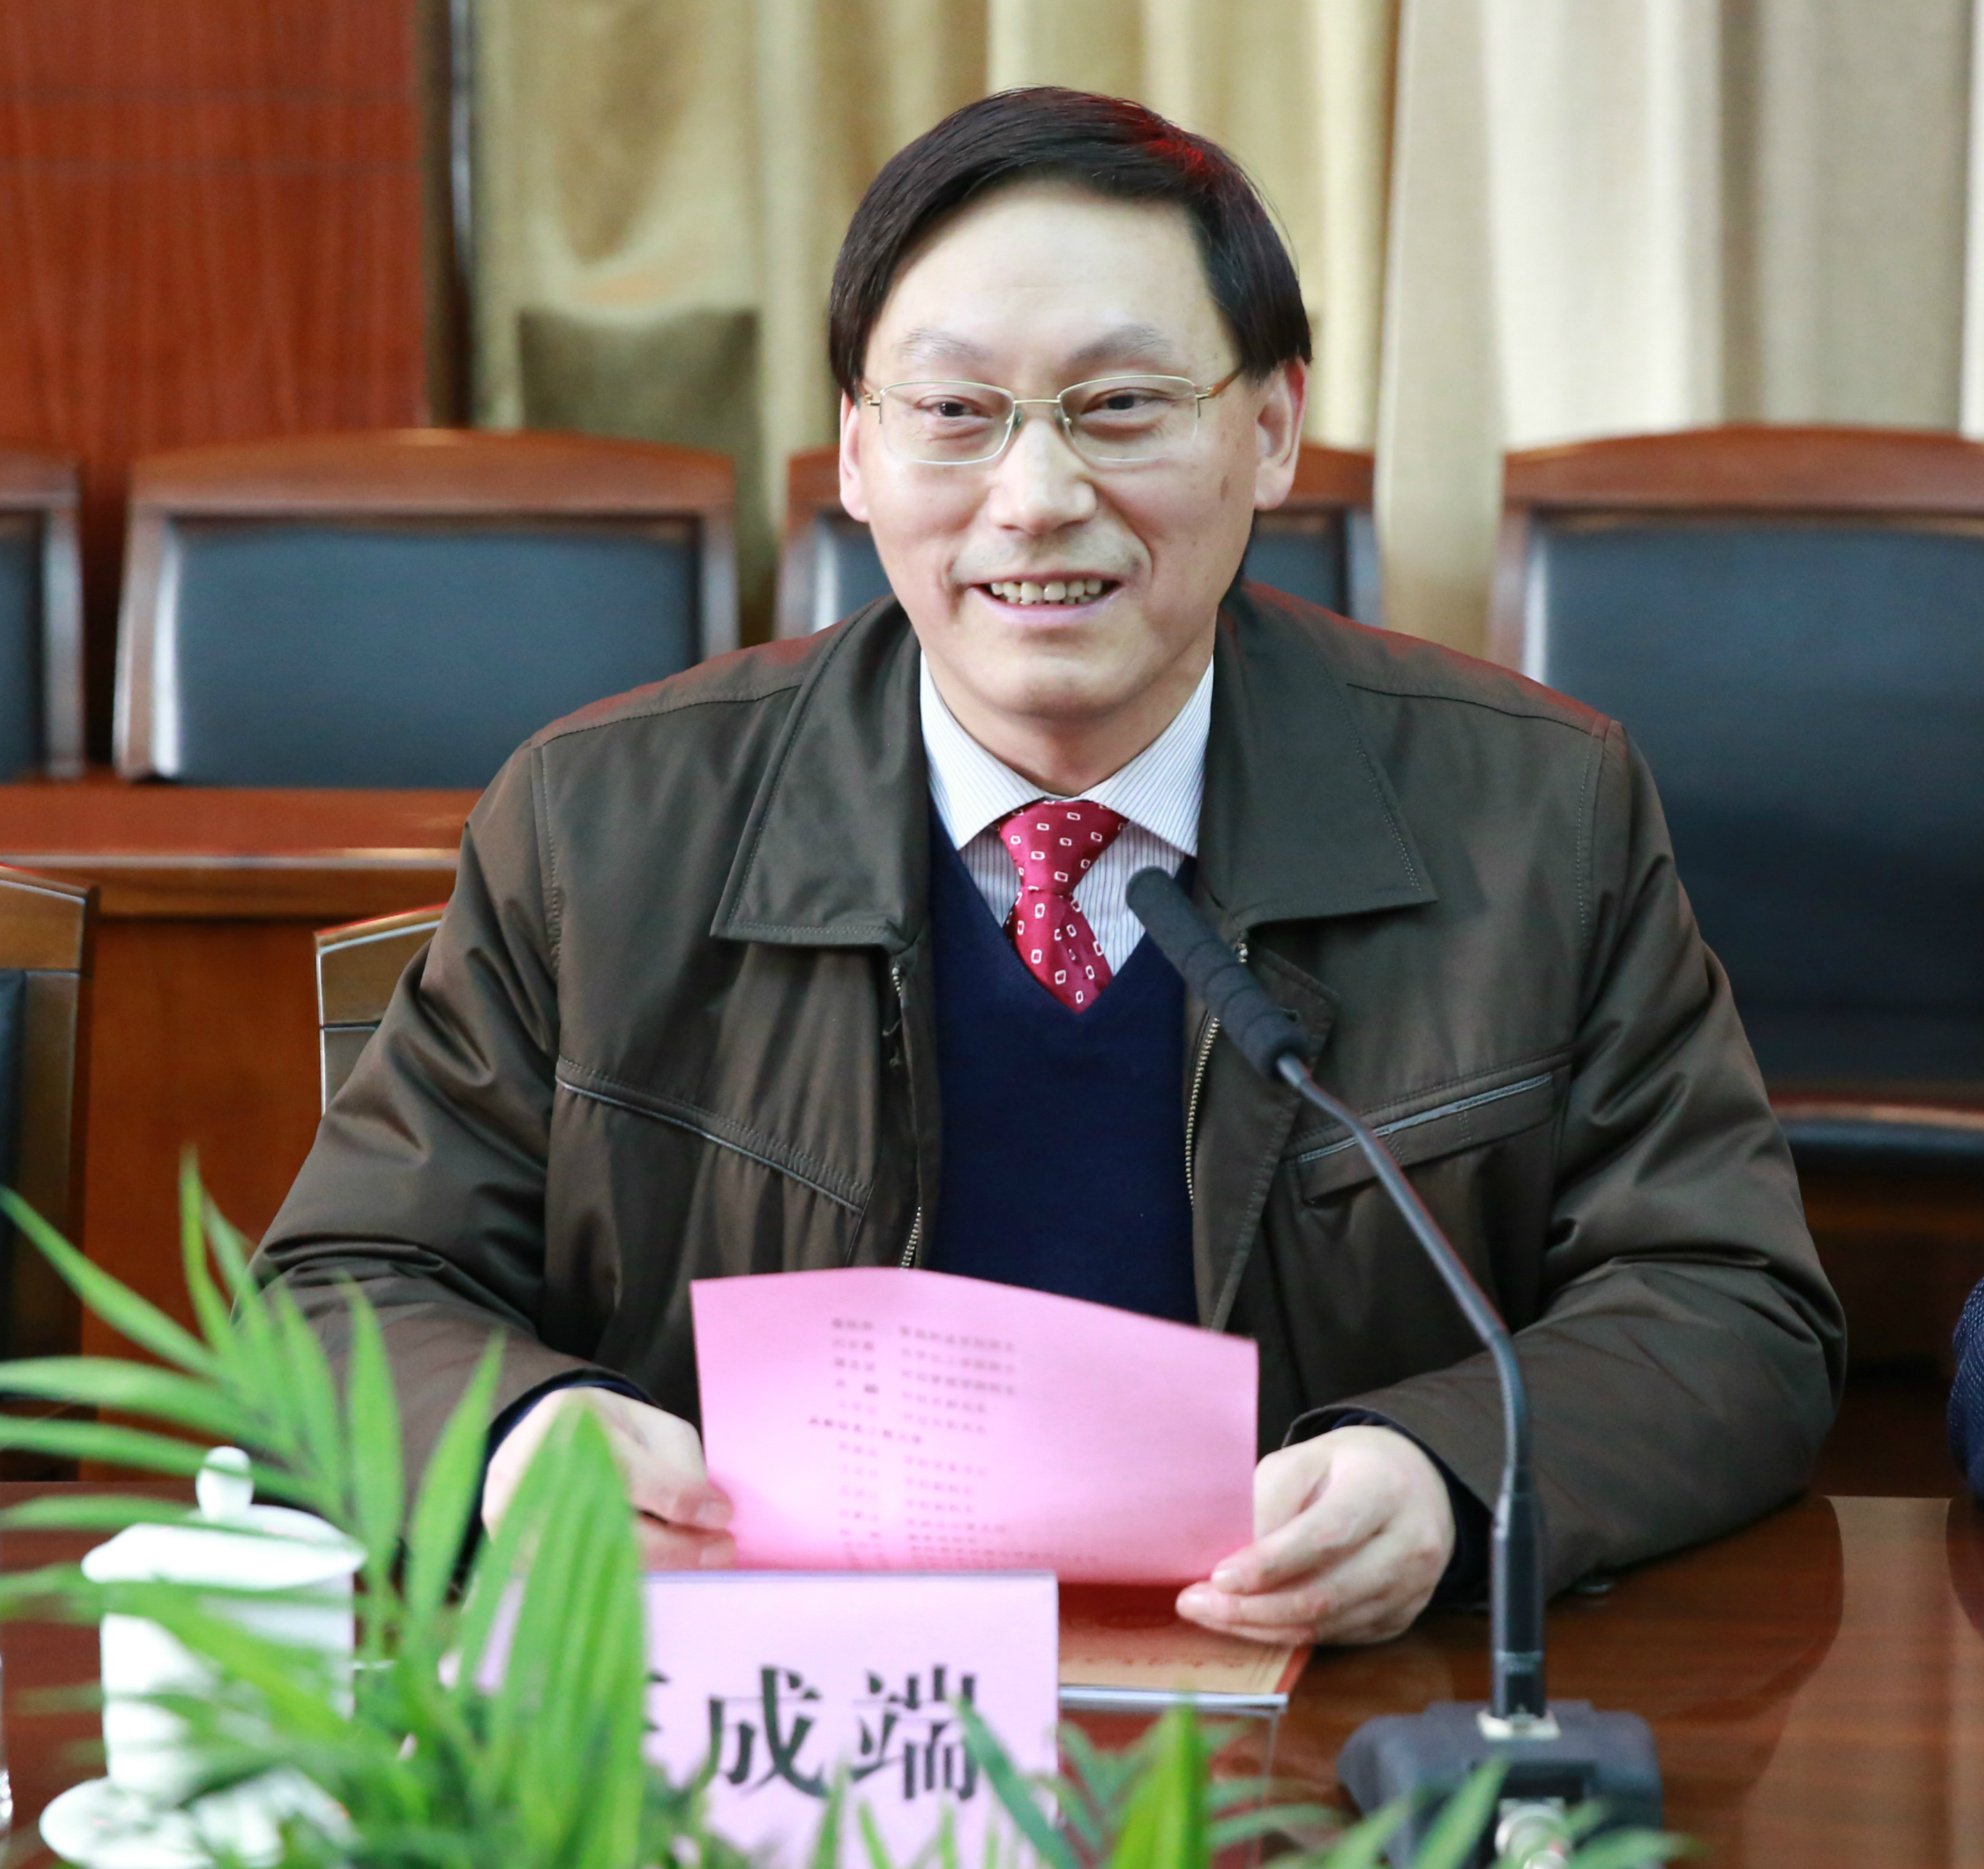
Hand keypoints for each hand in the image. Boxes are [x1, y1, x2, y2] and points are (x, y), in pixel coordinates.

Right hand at [482, 1387, 734, 1570]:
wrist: (543, 1436)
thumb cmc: (612, 1432)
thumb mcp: (654, 1429)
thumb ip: (678, 1465)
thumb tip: (701, 1520)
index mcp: (568, 1420)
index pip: (627, 1471)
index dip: (677, 1499)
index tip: (722, 1517)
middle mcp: (528, 1466)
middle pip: (603, 1522)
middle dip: (672, 1545)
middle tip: (720, 1553)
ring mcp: (508, 1511)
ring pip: (586, 1557)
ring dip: (648, 1570)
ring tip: (697, 1566)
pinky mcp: (506, 1546)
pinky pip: (566, 1577)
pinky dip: (613, 1582)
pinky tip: (653, 1578)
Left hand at [1175, 1425, 1453, 1644]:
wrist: (1416, 1484)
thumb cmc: (1348, 1467)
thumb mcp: (1306, 1459)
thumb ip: (1271, 1502)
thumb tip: (1234, 1561)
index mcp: (1384, 1490)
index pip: (1324, 1536)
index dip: (1269, 1564)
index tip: (1219, 1577)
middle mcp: (1409, 1545)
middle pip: (1325, 1593)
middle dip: (1253, 1608)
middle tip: (1199, 1605)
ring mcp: (1412, 1589)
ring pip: (1328, 1625)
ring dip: (1262, 1627)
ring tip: (1214, 1615)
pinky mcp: (1402, 1618)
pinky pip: (1337, 1637)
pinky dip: (1288, 1634)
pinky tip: (1252, 1621)